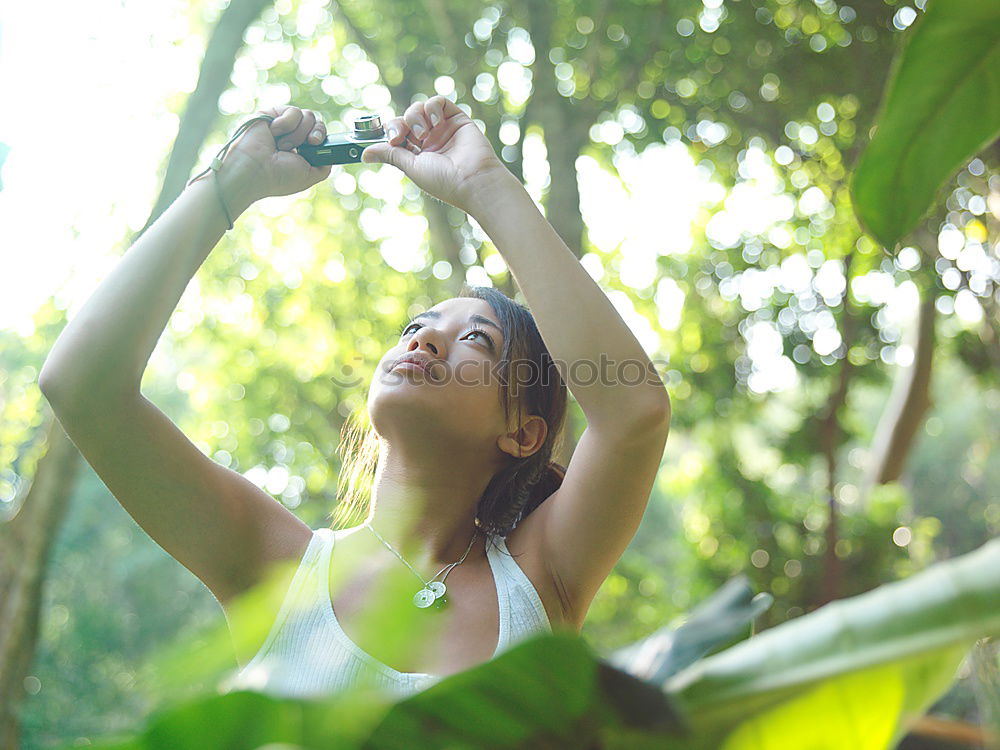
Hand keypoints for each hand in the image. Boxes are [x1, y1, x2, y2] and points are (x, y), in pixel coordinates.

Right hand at [222, 105, 333, 202]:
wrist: (255, 170)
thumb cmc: (279, 176)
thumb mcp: (309, 176)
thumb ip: (324, 165)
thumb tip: (330, 152)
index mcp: (300, 151)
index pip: (319, 135)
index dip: (321, 136)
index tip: (316, 143)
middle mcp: (292, 136)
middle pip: (316, 122)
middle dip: (315, 133)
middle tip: (307, 144)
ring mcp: (282, 125)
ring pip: (307, 116)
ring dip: (298, 134)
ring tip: (283, 146)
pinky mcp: (272, 114)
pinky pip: (293, 111)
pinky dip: (287, 124)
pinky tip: (274, 133)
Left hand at [360, 96, 511, 213]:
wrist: (473, 179)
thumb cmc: (444, 180)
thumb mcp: (411, 167)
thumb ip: (390, 154)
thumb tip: (364, 153)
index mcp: (417, 155)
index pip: (397, 135)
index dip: (390, 133)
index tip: (391, 140)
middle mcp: (429, 141)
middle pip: (405, 119)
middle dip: (399, 124)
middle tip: (402, 136)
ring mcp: (442, 128)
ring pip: (418, 109)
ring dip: (415, 116)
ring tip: (424, 133)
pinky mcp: (456, 118)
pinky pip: (438, 102)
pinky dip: (432, 107)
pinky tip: (434, 121)